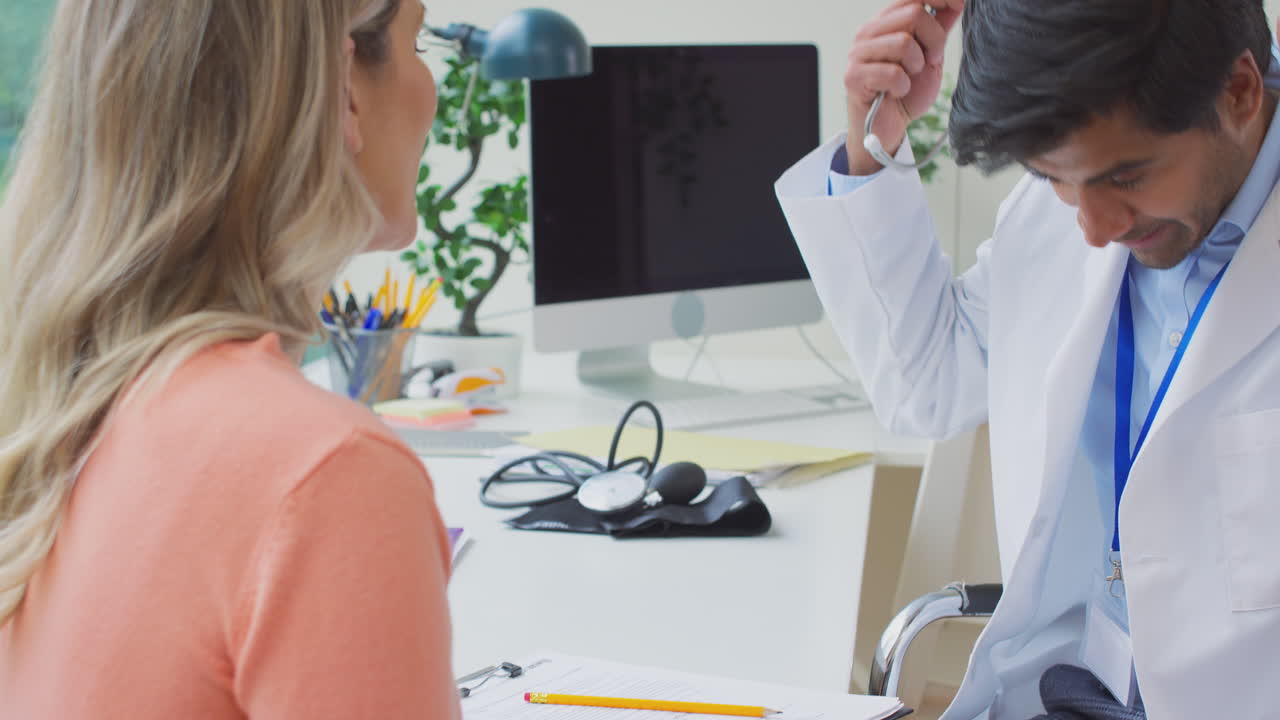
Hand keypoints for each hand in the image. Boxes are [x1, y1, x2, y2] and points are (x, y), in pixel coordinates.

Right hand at [843, 0, 963, 174]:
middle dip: (934, 39)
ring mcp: (858, 53)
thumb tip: (957, 2)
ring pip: (903, 42)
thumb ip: (939, 29)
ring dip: (916, 65)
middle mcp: (869, 32)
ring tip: (909, 77)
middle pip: (913, 13)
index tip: (958, 4)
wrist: (888, 128)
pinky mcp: (853, 76)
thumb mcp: (931, 57)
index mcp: (886, 23)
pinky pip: (891, 72)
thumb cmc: (906, 93)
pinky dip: (902, 86)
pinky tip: (896, 92)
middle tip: (930, 60)